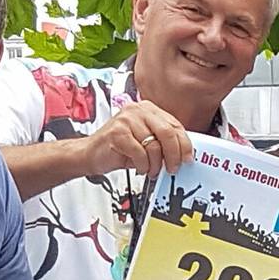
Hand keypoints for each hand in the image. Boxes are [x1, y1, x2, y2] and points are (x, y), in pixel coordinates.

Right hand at [72, 101, 192, 177]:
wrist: (90, 154)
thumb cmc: (119, 148)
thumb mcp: (146, 141)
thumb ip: (163, 142)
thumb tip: (185, 154)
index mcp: (148, 109)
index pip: (175, 125)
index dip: (185, 144)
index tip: (188, 159)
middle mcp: (137, 110)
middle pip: (168, 133)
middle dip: (174, 155)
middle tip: (173, 168)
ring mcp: (126, 120)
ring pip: (154, 146)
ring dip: (155, 165)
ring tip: (151, 170)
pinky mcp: (117, 133)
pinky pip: (140, 154)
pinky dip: (143, 165)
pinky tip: (139, 167)